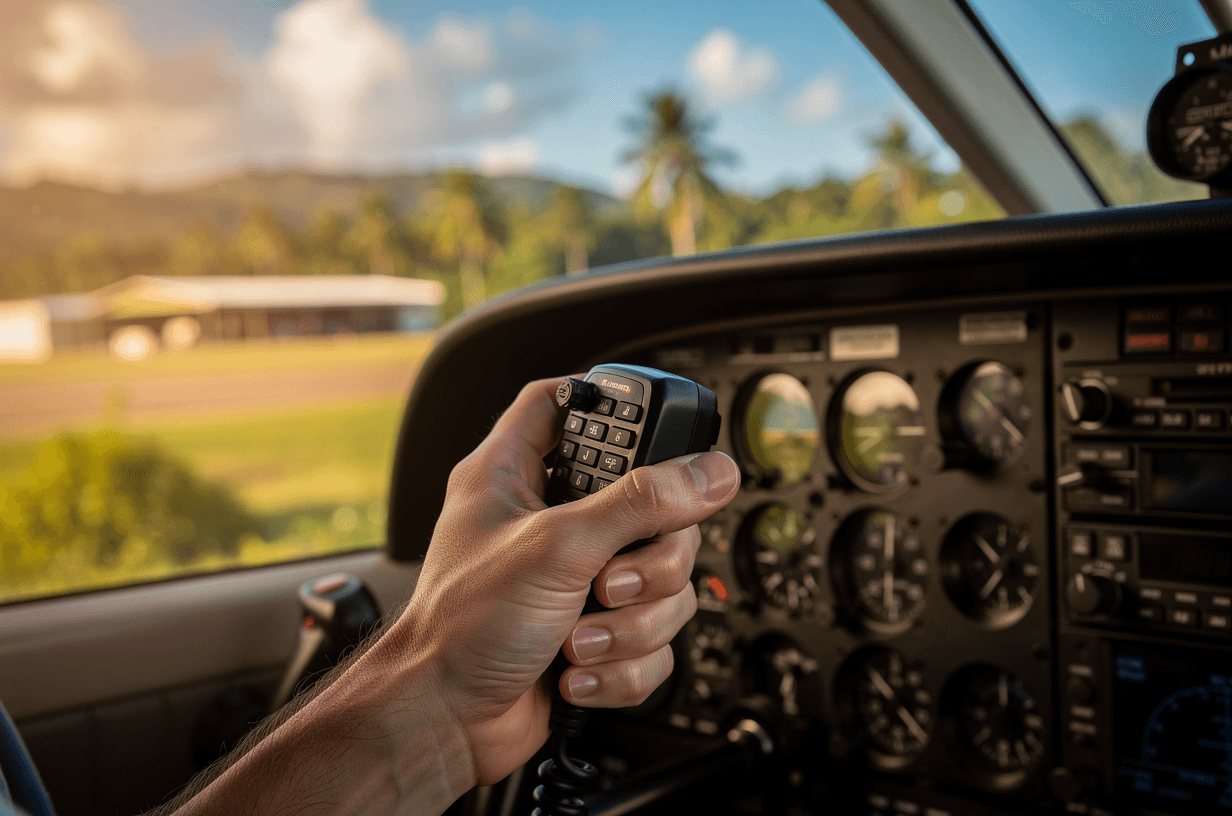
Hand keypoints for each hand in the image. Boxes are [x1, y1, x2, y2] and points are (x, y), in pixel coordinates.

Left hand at [396, 376, 740, 783]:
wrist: (445, 724)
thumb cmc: (458, 628)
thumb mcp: (555, 547)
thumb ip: (639, 503)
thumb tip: (706, 471)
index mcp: (516, 475)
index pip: (564, 404)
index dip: (610, 406)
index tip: (654, 431)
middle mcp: (551, 523)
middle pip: (649, 504)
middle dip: (647, 559)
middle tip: (610, 579)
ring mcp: (577, 582)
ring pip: (661, 582)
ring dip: (632, 622)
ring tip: (582, 634)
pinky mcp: (597, 634)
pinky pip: (653, 640)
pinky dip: (623, 662)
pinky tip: (579, 665)